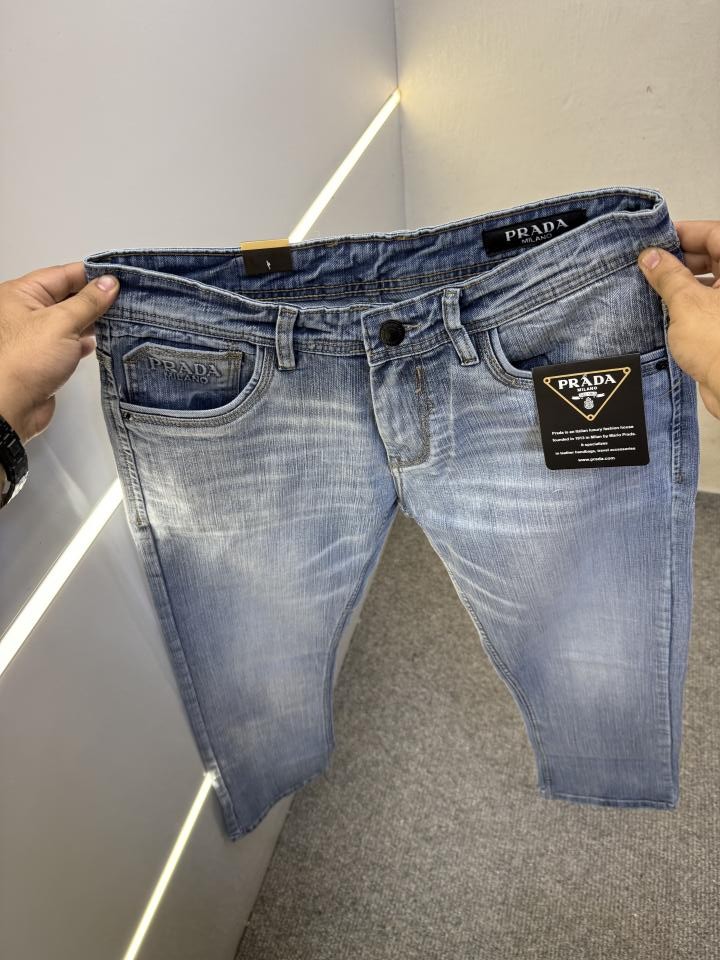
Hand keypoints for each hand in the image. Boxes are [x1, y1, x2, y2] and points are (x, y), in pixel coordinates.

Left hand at [0, 262, 119, 443]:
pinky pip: (68, 343)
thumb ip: (88, 302)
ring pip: (70, 320)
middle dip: (96, 299)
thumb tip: (109, 283)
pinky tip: (99, 343)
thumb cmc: (25, 361)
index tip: (120, 277)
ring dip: (92, 321)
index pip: (63, 274)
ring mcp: (35, 336)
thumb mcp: (62, 322)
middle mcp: (26, 312)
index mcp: (22, 294)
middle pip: (67, 296)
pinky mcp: (44, 358)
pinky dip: (84, 342)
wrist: (11, 407)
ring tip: (120, 319)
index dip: (92, 274)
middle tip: (127, 299)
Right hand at [637, 221, 719, 418]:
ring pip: (710, 283)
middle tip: (649, 267)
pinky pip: (708, 306)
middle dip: (680, 260)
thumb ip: (668, 275)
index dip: (684, 234)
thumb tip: (652, 257)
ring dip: (682, 284)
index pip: (715, 234)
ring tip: (653, 289)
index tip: (656, 240)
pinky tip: (665, 310)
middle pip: (713, 257)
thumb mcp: (686, 303)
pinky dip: (688, 305)